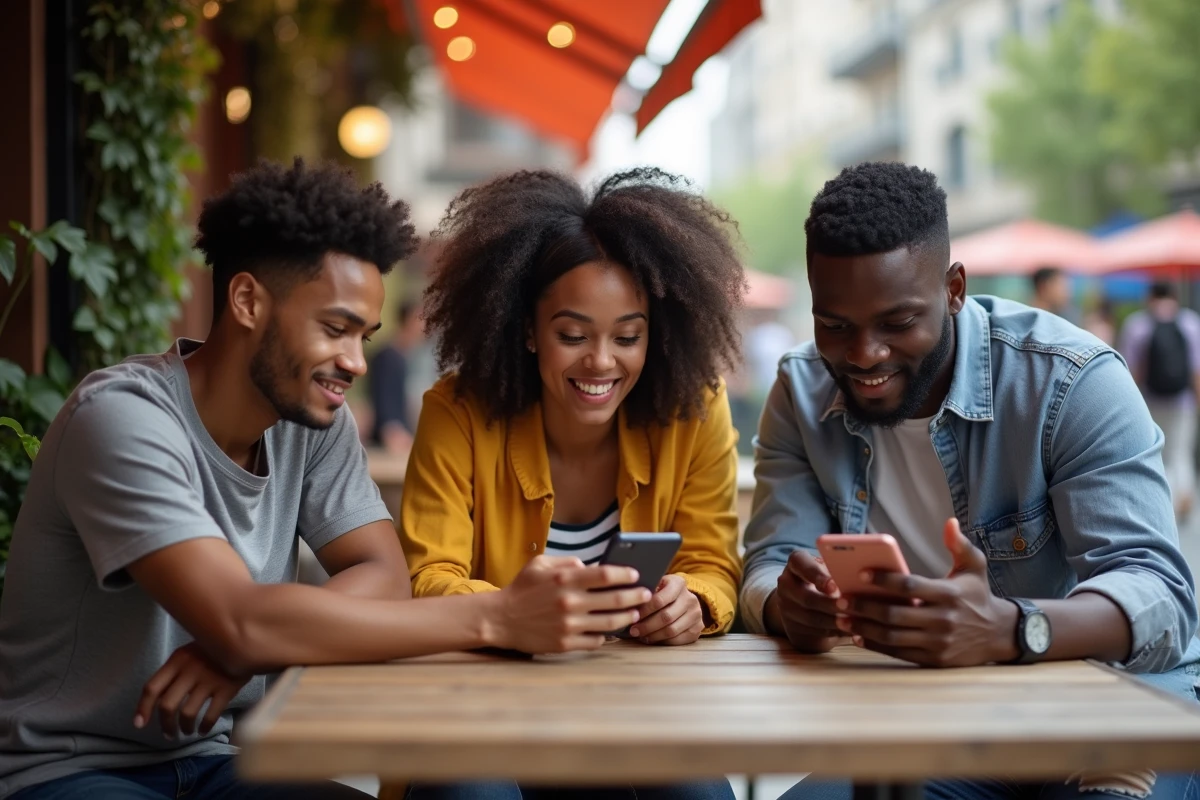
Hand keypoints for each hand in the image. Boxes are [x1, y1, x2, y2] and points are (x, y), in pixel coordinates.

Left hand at [135, 643, 249, 738]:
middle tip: (169, 734)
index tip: (139, 725)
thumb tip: (154, 702)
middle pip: (167, 705)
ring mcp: (209, 679)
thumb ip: (172, 673)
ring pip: (187, 713)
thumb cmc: (212, 651)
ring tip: (187, 731)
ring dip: (184, 728)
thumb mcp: (189, 655)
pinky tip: (203, 729)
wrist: (246, 642)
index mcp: (177, 660)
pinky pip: (211, 714)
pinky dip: (205, 726)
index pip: (152, 688)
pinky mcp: (227, 688)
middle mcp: (190, 670)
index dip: (143, 709)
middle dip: (165, 725)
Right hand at [486, 556, 651, 654]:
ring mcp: (569, 625)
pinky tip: (611, 630)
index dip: (625, 574)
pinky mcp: (565, 644)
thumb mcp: (540, 565)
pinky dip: (606, 635)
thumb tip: (590, 566)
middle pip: (615, 599)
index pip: (606, 575)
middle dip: (636, 596)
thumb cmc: (522, 589)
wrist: (500, 620)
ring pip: (610, 623)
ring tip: (635, 613)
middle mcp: (570, 602)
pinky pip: (596, 641)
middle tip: (646, 594)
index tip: (636, 574)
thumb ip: (567, 562)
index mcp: (565, 580)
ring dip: (627, 617)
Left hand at [629, 574, 703, 644]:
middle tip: (633, 631)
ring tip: (641, 636)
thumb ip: (646, 590)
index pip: (659, 600)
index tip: (632, 616)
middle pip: (666, 617)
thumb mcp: (657, 584)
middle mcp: (690, 598)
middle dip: (646, 626)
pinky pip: (678, 639)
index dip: (644, 611)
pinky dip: (663, 641)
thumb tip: (628, 602)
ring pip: (671, 630)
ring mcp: (696, 614)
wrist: (684, 599)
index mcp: (678, 583)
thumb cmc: (663, 592)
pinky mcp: (697, 628)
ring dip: (653, 635)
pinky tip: (653, 639)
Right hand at [767, 549, 850, 652]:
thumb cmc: (829, 578)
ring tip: (855, 621)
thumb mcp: (831, 568)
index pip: (800, 563)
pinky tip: (850, 630)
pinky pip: (813, 632)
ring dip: (834, 621)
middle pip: (806, 597)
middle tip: (850, 608)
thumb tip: (860, 576)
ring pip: (810, 618)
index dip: (816, 575)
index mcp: (796, 563)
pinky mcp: (791, 626)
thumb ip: (840, 570)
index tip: (835, 586)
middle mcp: (786, 583)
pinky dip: (834, 632)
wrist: (814, 601)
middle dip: (830, 604)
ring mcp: (785, 607)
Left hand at [836, 518, 1017, 666]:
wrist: (1000, 634)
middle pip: (894, 614)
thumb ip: (959, 544)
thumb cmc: (978, 595)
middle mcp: (943, 619)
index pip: (909, 586)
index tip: (860, 574)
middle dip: (864, 607)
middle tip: (841, 598)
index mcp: (948, 594)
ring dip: (864, 628)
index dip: (883, 580)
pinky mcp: (934, 660)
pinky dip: (876, 646)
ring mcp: (938, 642)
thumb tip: (949, 522)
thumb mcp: (974, 567)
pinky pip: (898, 653)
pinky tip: (858, 636)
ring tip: (842, 618)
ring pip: (892, 636)